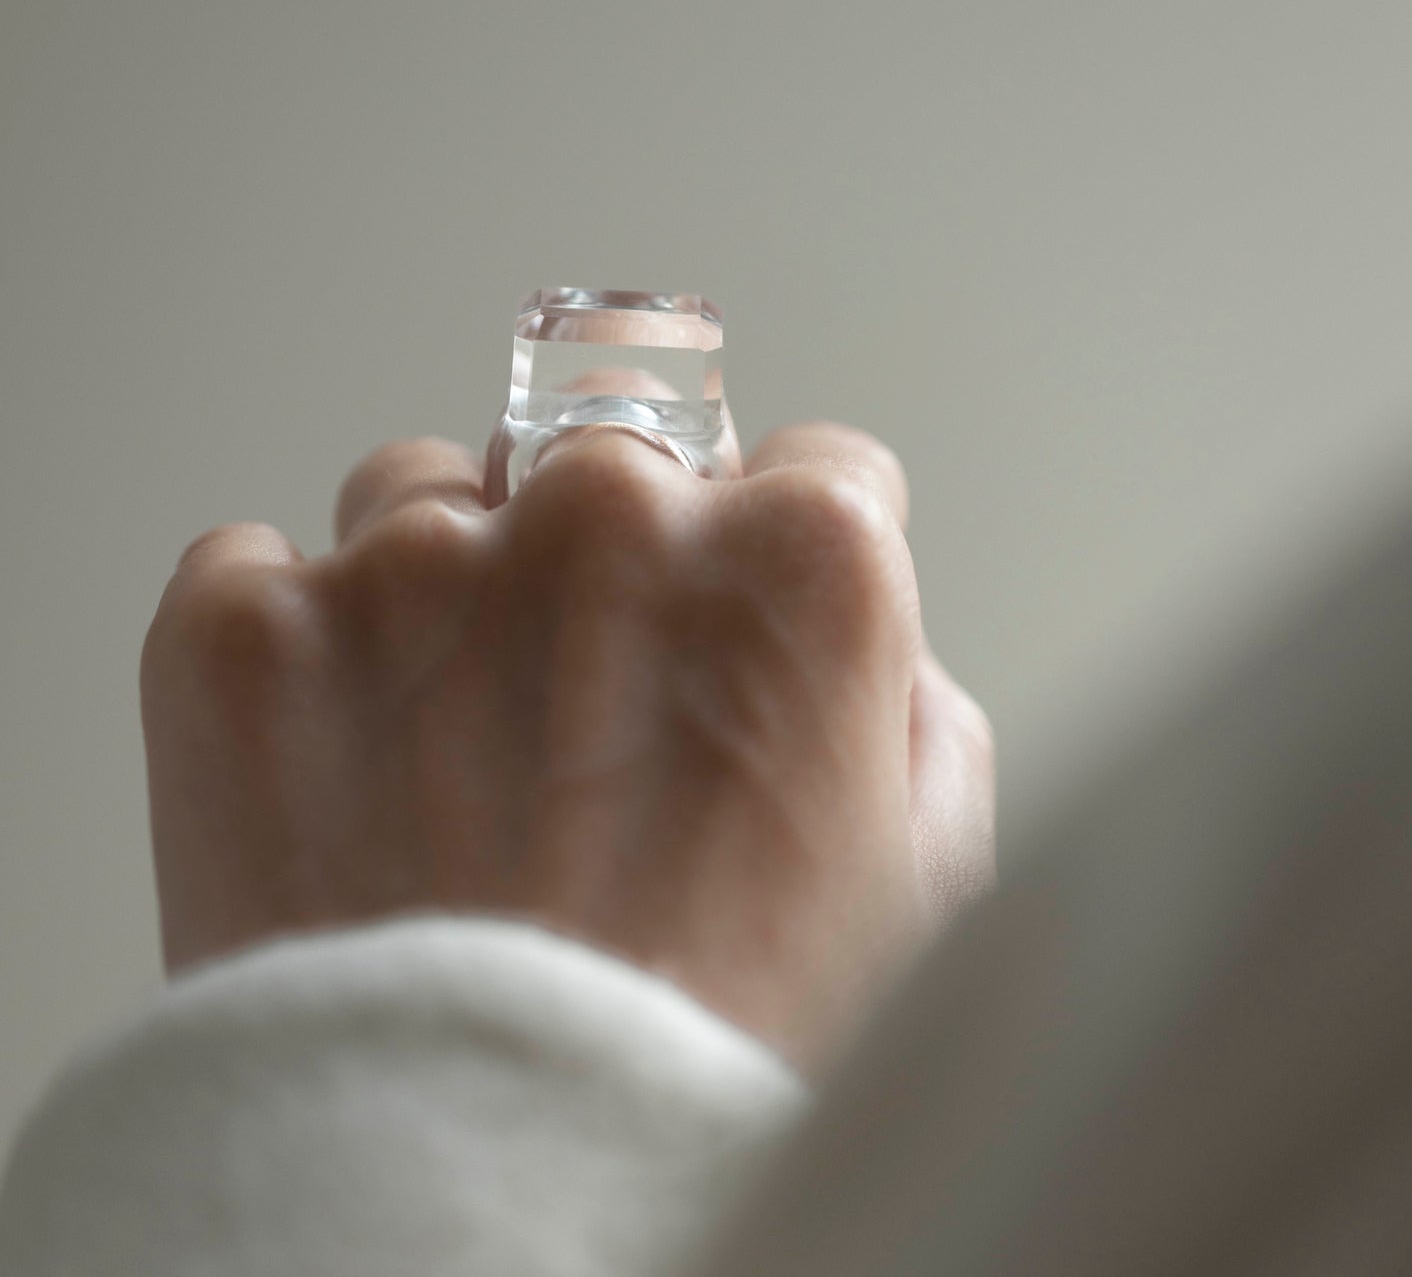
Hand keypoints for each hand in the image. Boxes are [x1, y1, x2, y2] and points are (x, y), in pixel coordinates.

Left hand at [141, 415, 993, 1068]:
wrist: (482, 1227)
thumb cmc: (711, 1082)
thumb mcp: (922, 897)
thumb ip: (907, 714)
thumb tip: (858, 649)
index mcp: (798, 561)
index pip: (811, 469)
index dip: (780, 573)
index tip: (740, 640)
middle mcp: (609, 513)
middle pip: (608, 460)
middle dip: (608, 565)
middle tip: (584, 726)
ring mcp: (411, 563)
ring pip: (426, 495)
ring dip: (439, 596)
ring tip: (444, 770)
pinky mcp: (241, 630)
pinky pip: (260, 568)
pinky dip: (289, 656)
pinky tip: (331, 783)